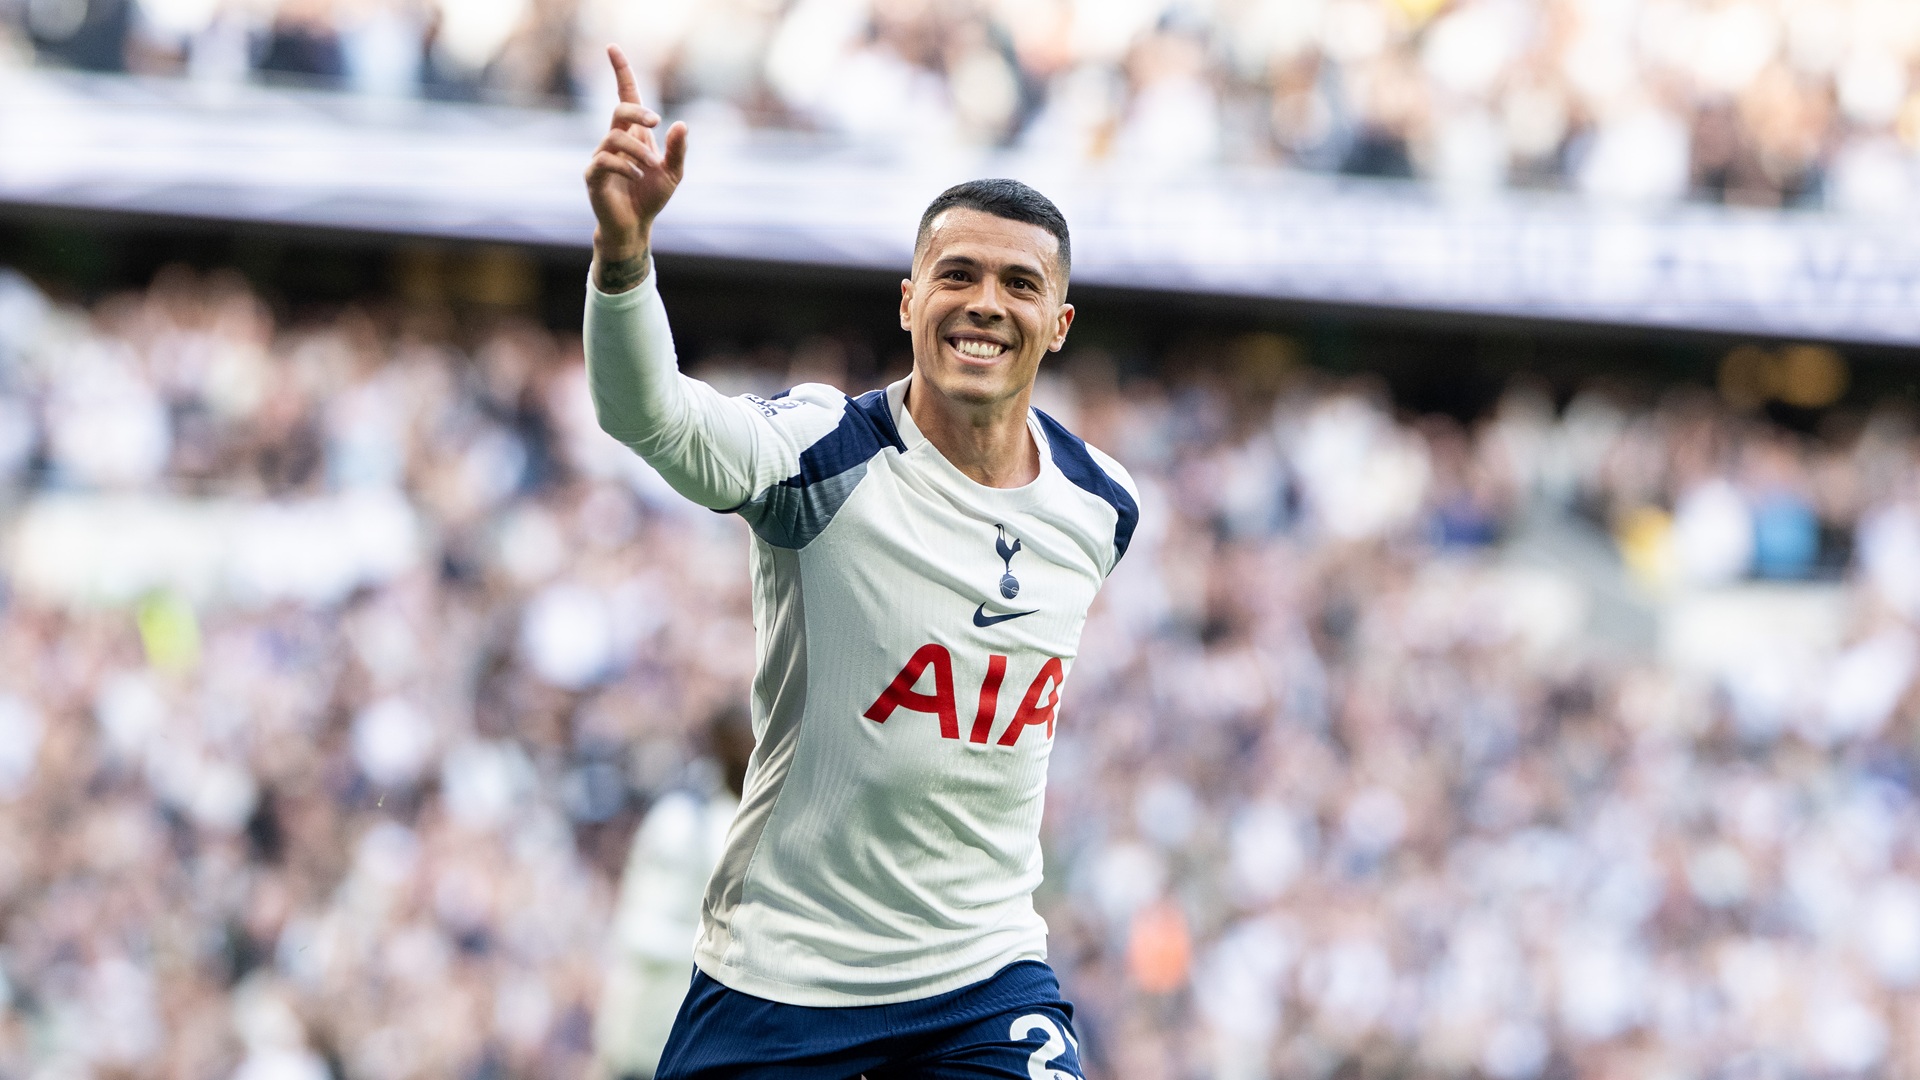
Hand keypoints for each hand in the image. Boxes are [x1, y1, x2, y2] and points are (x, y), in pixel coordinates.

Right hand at [585, 44, 686, 291]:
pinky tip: (636, 178)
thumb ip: (678, 150)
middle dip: (637, 112)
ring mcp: (601, 157)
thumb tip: (681, 124)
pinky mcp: (593, 176)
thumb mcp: (673, 173)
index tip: (613, 48)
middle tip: (656, 122)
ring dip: (636, 151)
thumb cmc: (651, 197)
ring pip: (614, 137)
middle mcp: (615, 141)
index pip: (625, 96)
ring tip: (648, 168)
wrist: (635, 226)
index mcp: (634, 135)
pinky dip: (624, 167)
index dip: (621, 72)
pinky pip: (604, 161)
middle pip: (619, 111)